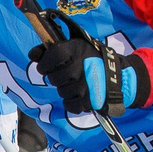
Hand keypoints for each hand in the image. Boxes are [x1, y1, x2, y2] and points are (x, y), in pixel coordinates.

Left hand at [28, 11, 149, 116]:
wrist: (120, 76)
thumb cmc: (93, 59)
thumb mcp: (76, 46)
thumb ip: (52, 49)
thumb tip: (32, 55)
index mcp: (77, 50)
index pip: (51, 56)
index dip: (45, 62)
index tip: (46, 65)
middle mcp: (81, 67)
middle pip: (54, 78)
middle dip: (56, 77)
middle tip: (65, 75)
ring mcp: (86, 86)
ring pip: (61, 92)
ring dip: (65, 89)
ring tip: (76, 83)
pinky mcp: (90, 102)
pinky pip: (69, 105)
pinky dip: (71, 101)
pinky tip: (79, 94)